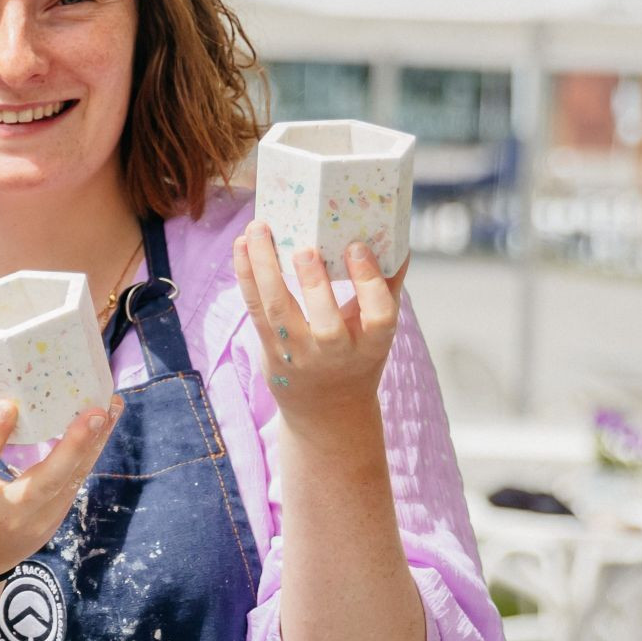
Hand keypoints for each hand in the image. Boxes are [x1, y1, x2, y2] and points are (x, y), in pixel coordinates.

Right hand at [0, 388, 116, 583]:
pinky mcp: (55, 519)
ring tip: (113, 406)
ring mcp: (37, 520)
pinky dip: (90, 454)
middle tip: (96, 410)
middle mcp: (8, 511)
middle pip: (46, 481)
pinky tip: (104, 427)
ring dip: (95, 443)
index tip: (7, 405)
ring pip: (72, 481)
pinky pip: (75, 483)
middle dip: (74, 446)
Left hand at [233, 224, 401, 431]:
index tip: (357, 248)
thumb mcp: (377, 332)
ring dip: (264, 268)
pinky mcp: (270, 349)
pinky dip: (246, 276)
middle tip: (305, 249)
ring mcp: (298, 354)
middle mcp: (335, 354)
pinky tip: (243, 246)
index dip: (369, 283)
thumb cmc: (357, 358)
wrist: (326, 411)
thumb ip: (386, 289)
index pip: (378, 315)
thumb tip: (398, 243)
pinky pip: (255, 309)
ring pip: (278, 310)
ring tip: (258, 229)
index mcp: (372, 345)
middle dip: (315, 285)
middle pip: (325, 324)